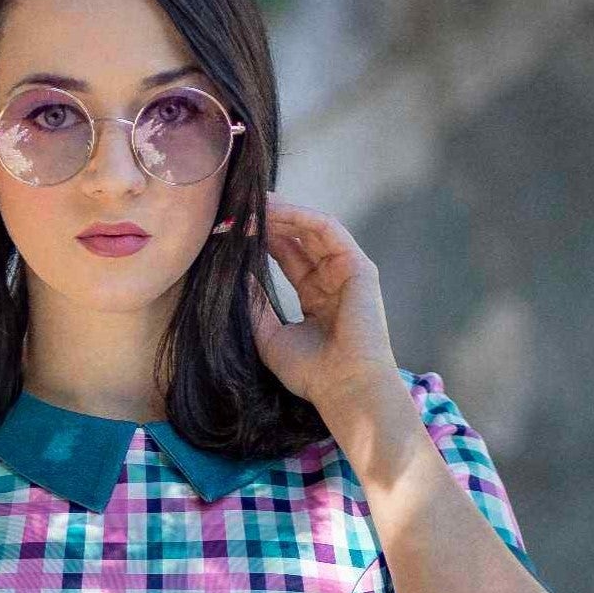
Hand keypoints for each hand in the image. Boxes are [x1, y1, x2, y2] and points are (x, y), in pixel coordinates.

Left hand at [251, 194, 400, 419]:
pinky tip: (277, 211)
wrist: (343, 386)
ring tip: (254, 206)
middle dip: (270, 222)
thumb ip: (256, 305)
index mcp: (315, 298)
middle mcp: (331, 281)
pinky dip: (302, 217)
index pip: (287, 258)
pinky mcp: (359, 266)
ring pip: (312, 229)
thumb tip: (237, 275)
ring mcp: (347, 271)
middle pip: (299, 239)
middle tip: (240, 211)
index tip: (234, 232)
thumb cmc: (310, 371)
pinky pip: (328, 230)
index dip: (262, 242)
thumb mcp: (270, 336)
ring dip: (283, 214)